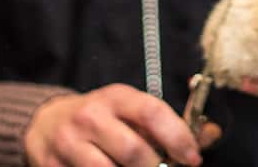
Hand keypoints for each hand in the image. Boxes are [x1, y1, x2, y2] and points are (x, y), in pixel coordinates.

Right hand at [24, 84, 220, 166]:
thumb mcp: (132, 112)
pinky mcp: (52, 165)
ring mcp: (68, 142)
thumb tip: (211, 135)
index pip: (153, 112)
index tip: (193, 158)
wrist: (46, 124)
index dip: (178, 137)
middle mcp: (90, 116)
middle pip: (134, 151)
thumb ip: (171, 125)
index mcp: (116, 97)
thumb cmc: (101, 120)